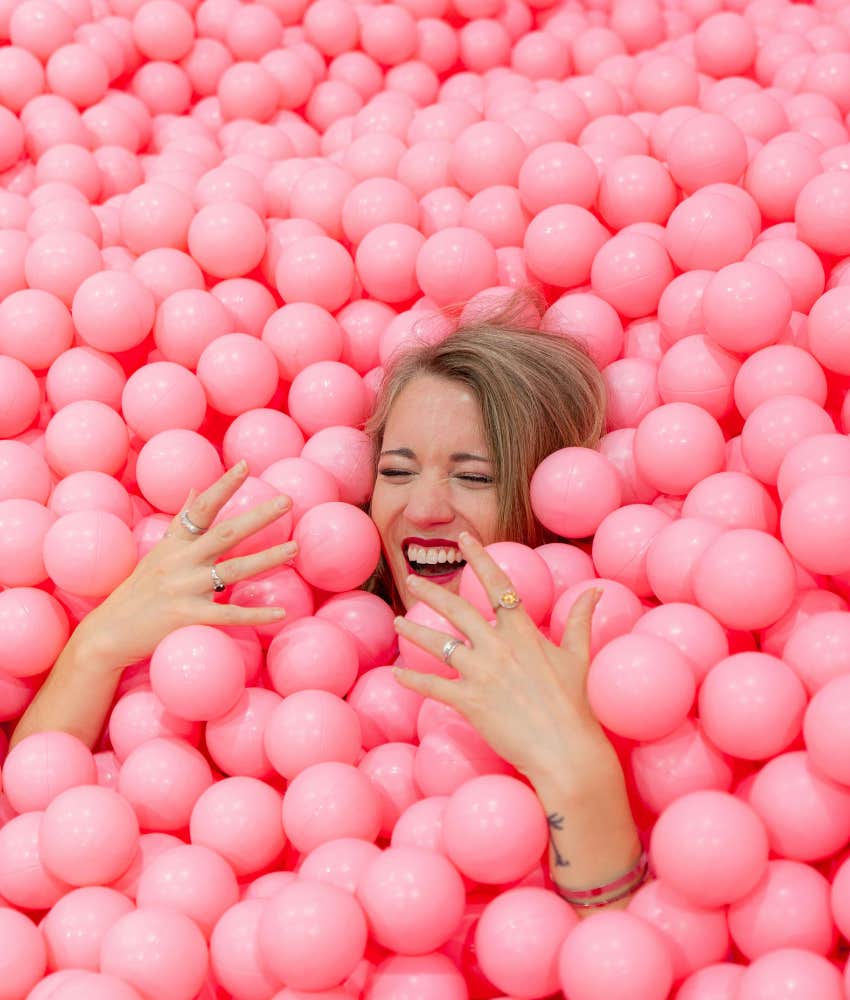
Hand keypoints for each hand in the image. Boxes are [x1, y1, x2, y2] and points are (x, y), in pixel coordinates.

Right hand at [77, 462, 296, 670]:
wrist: (108, 633)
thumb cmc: (137, 591)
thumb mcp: (157, 552)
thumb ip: (180, 522)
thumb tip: (197, 488)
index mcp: (176, 544)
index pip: (202, 508)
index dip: (223, 486)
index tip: (245, 465)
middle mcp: (181, 561)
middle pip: (226, 533)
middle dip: (259, 516)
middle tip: (287, 501)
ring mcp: (185, 589)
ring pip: (234, 570)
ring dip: (268, 558)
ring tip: (294, 548)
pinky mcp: (188, 617)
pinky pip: (229, 614)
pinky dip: (255, 614)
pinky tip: (280, 611)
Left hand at [392, 533, 615, 789]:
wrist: (566, 750)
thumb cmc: (575, 704)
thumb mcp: (579, 657)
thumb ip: (580, 620)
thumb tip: (595, 590)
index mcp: (523, 632)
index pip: (498, 585)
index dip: (480, 559)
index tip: (464, 539)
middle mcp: (498, 646)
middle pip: (457, 610)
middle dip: (431, 592)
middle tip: (411, 579)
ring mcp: (481, 673)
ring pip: (439, 644)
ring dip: (415, 631)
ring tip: (398, 622)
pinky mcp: (470, 701)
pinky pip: (433, 686)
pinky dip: (413, 679)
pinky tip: (397, 673)